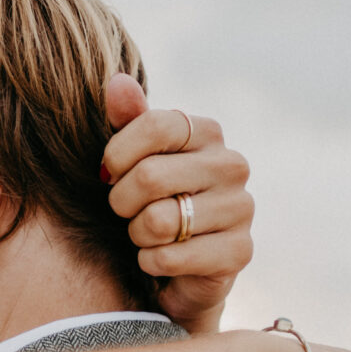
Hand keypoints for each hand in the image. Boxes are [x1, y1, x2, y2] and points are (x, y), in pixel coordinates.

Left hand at [100, 74, 254, 333]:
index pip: (156, 125)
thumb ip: (127, 121)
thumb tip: (117, 81)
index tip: (109, 173)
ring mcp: (241, 208)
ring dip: (137, 236)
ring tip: (146, 236)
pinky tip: (158, 260)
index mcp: (207, 132)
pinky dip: (151, 262)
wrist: (176, 269)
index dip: (119, 153)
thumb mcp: (133, 159)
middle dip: (121, 202)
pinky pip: (171, 257)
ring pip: (159, 221)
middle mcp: (232, 164)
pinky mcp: (240, 252)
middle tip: (125, 213)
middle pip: (150, 176)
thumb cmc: (150, 204)